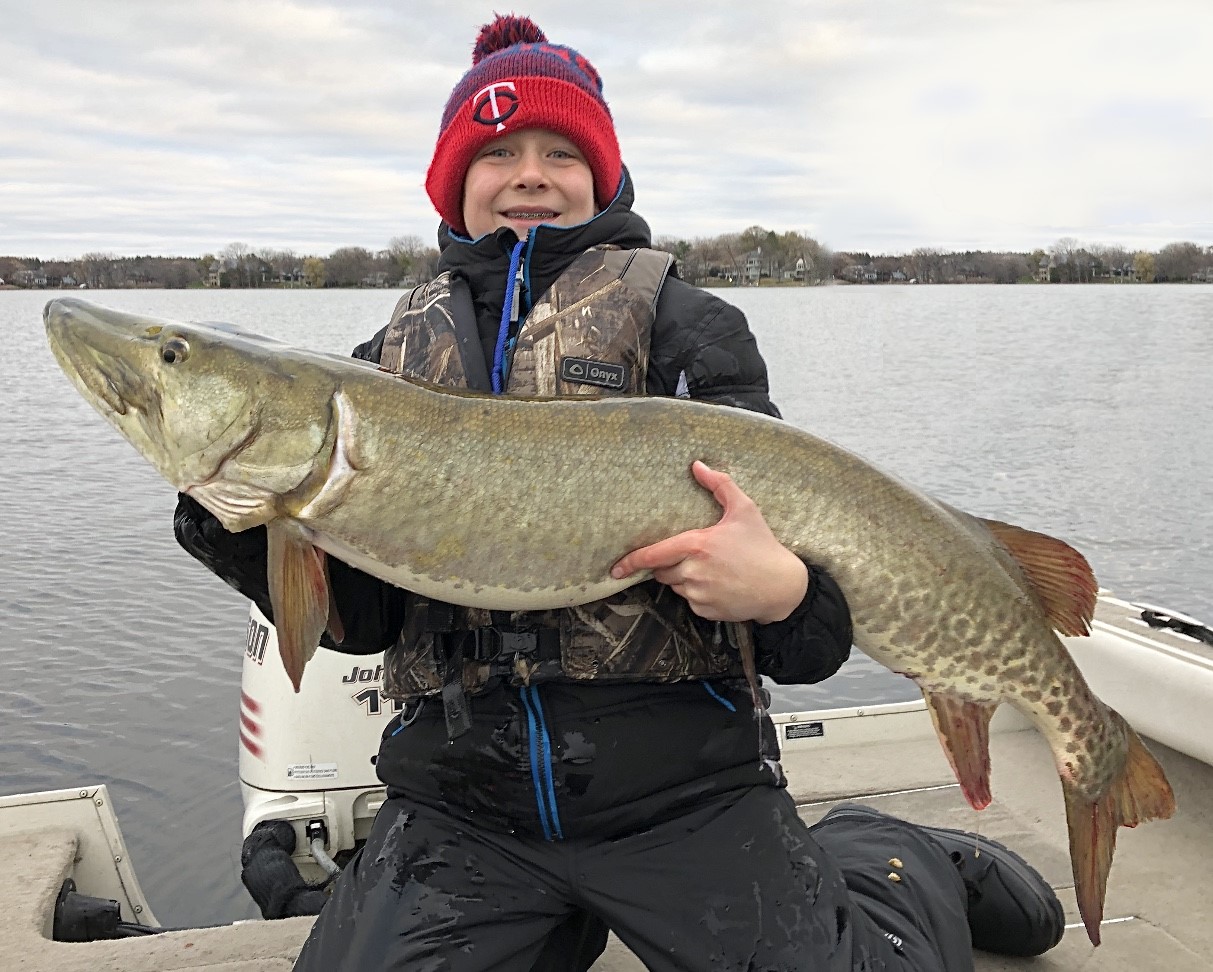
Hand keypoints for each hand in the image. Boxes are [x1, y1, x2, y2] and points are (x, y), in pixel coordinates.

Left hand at [610, 461, 807, 623]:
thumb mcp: (745, 510)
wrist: (782, 587)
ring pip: (676, 586)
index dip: (631, 562)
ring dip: (684, 579)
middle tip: (695, 556)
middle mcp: (693, 572)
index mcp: (697, 546)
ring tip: (713, 570)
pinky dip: (698, 595)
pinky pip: (691, 602)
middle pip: (662, 571)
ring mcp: (699, 594)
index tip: (616, 568)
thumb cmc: (762, 546)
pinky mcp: (706, 611)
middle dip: (670, 564)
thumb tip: (697, 465)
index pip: (653, 556)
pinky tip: (719, 586)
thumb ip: (719, 485)